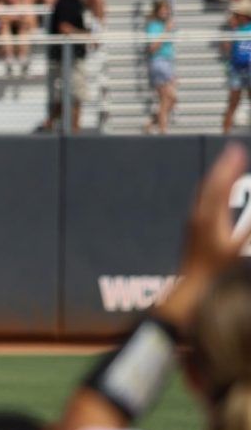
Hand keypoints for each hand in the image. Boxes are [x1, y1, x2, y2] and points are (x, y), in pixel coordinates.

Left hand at [182, 143, 248, 277]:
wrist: (191, 280)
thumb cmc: (216, 266)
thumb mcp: (238, 247)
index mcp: (210, 216)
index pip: (221, 185)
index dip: (230, 166)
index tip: (238, 150)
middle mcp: (199, 214)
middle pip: (211, 184)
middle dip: (224, 165)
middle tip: (234, 149)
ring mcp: (193, 219)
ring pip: (204, 190)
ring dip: (216, 174)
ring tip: (227, 162)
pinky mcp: (191, 225)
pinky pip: (201, 198)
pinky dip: (211, 187)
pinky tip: (215, 187)